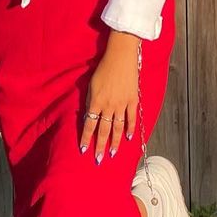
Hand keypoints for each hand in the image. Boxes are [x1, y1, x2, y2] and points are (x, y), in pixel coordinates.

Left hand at [79, 33, 139, 161]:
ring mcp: (122, 104)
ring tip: (112, 153)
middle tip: (99, 159)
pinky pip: (131, 118)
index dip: (86, 138)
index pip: (89, 124)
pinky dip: (130, 128)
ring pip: (118, 127)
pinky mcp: (133, 100)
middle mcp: (109, 105)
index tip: (83, 149)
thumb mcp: (91, 84)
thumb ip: (90, 101)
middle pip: (104, 130)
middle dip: (100, 145)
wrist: (121, 57)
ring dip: (114, 142)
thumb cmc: (103, 68)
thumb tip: (89, 116)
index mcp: (96, 101)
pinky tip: (128, 138)